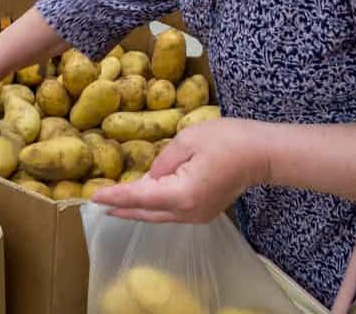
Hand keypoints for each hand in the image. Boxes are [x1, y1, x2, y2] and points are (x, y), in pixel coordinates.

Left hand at [92, 117, 270, 223]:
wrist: (262, 154)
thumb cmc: (227, 140)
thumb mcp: (187, 140)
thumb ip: (162, 161)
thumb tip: (150, 177)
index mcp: (180, 194)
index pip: (139, 197)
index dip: (115, 197)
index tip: (93, 197)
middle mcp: (187, 211)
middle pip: (146, 213)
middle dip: (121, 209)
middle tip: (98, 204)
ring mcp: (198, 215)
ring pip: (159, 216)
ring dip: (137, 210)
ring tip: (115, 205)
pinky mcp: (205, 212)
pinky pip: (171, 213)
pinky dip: (154, 208)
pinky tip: (144, 201)